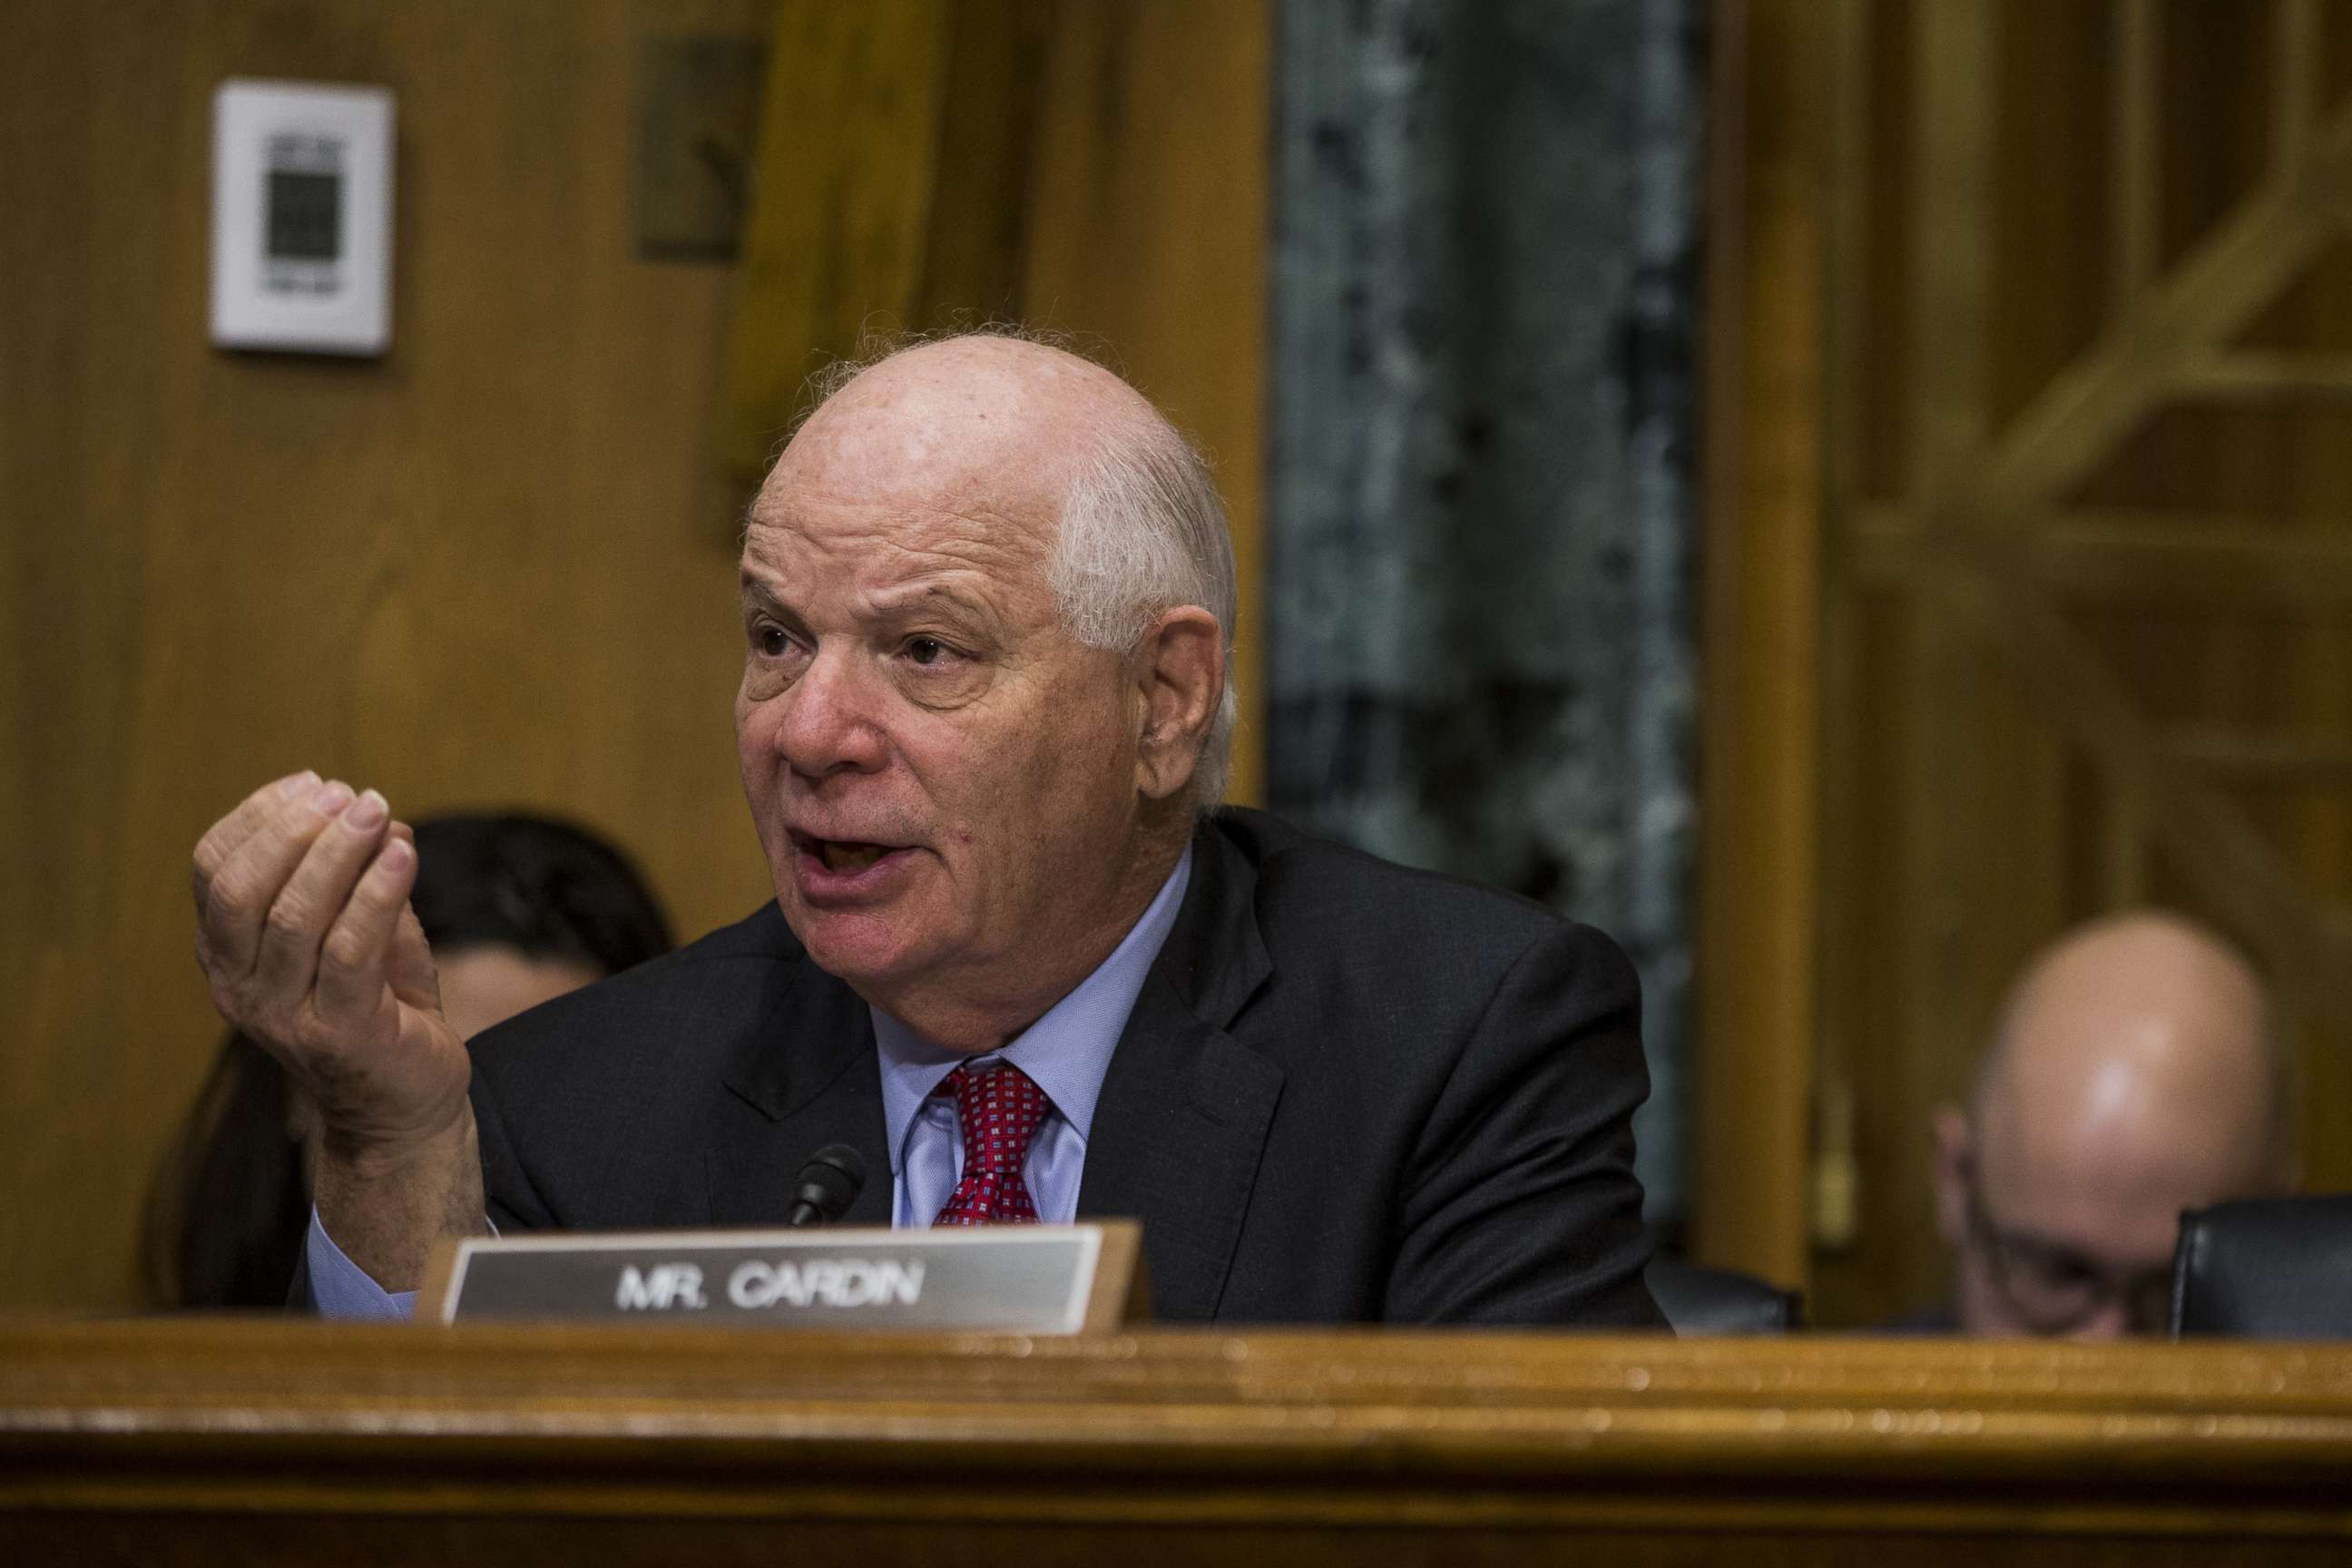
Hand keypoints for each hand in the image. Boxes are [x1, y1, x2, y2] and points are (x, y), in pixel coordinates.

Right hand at [193, 773, 470, 1160]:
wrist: (402, 1102)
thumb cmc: (380, 1004)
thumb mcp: (363, 928)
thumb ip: (363, 875)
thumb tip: (383, 816)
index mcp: (226, 952)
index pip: (213, 868)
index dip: (259, 816)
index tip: (314, 784)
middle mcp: (238, 985)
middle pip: (240, 888)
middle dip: (295, 829)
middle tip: (352, 795)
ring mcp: (283, 1014)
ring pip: (293, 915)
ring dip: (339, 852)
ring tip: (381, 812)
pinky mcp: (339, 1033)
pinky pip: (349, 950)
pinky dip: (376, 893)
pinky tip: (405, 855)